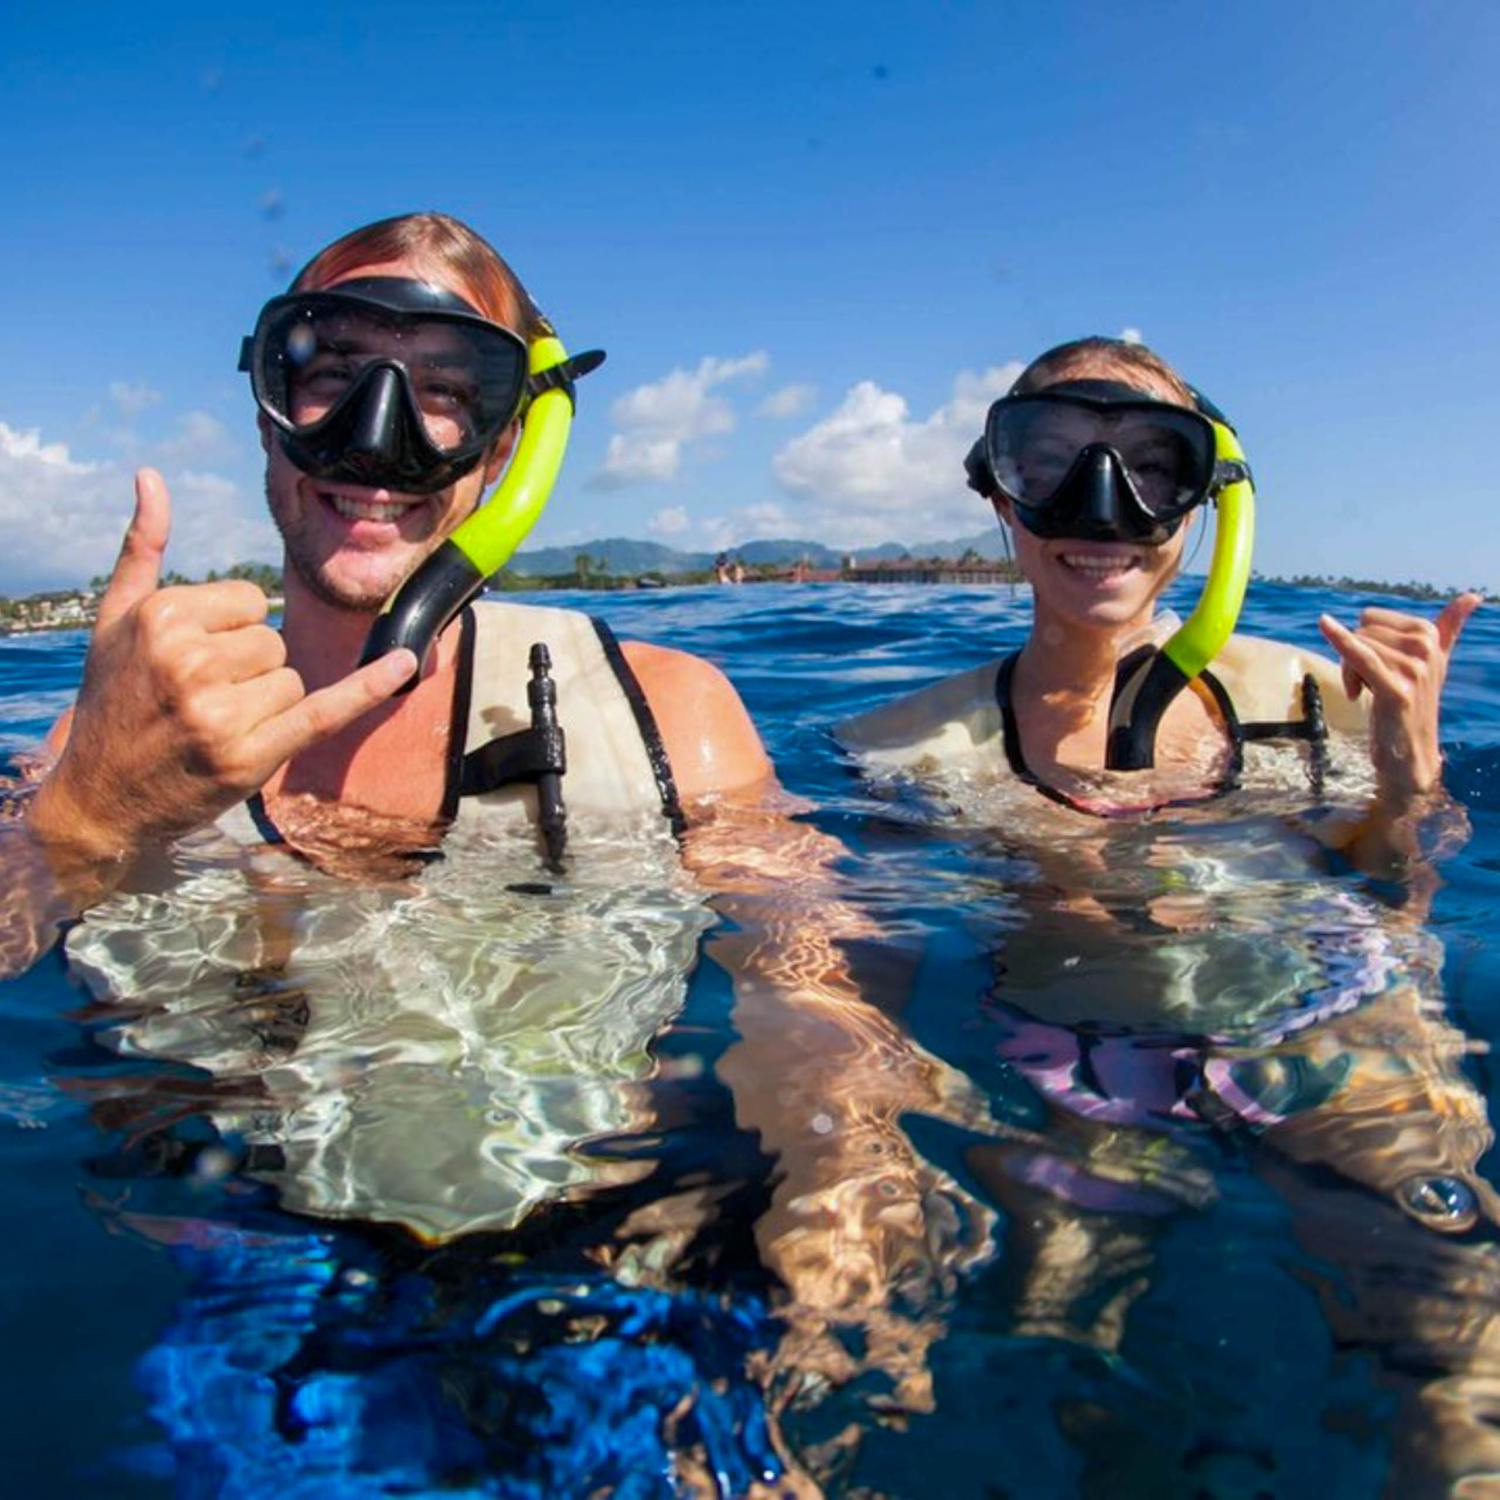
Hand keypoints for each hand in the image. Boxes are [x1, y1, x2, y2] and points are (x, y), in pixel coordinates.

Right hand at [32, 469, 415, 861]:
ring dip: (265, 705)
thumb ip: (142, 547)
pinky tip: (402, 664)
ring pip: (292, 680)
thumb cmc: (112, 701)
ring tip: (211, 725)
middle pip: (274, 641)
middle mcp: (191, 661)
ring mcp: (221, 713)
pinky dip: (367, 688)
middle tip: (196, 700)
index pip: (250, 601)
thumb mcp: (114, 619)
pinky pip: (326, 710)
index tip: (192, 660)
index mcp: (162, 618)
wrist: (98, 796)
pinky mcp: (251, 756)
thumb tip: (152, 476)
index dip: (229, 629)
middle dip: (247, 669)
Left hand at [1318, 593, 1479, 798]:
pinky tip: (1324, 624)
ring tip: (1366, 693)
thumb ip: (1450, 628)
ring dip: (1349, 673)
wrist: (1411, 753)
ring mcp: (1413, 670)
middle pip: (1361, 631)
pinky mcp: (1396, 690)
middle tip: (1368, 683)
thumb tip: (1473, 595)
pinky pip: (1360, 656)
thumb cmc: (1414, 703)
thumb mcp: (1435, 662)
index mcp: (1429, 635)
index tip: (1377, 666)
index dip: (1363, 640)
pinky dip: (1340, 641)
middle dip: (1354, 656)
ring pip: (1355, 647)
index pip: (1371, 618)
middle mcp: (1425, 649)